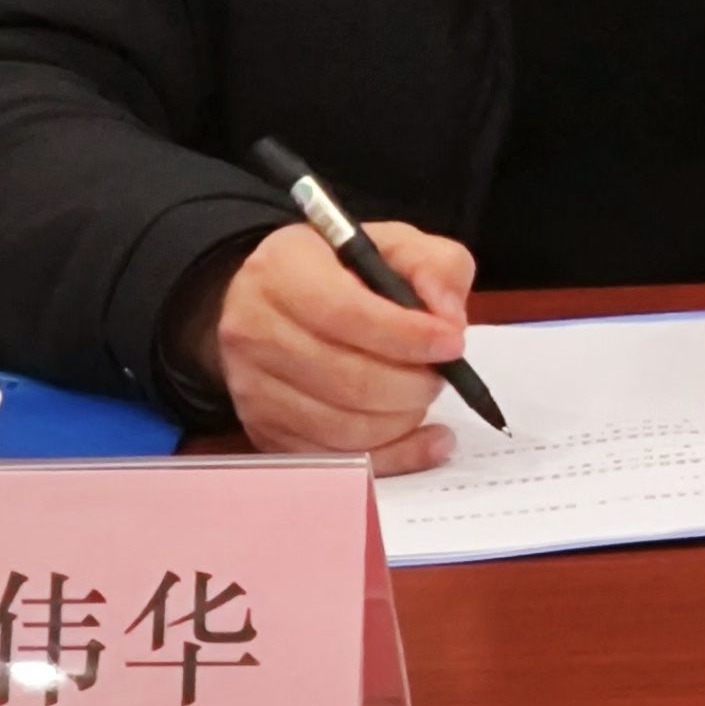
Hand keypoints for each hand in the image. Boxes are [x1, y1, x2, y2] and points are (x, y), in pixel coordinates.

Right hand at [209, 220, 472, 474]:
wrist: (281, 301)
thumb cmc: (346, 271)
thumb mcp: (397, 245)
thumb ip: (435, 266)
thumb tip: (449, 320)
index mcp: (282, 268)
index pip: (345, 313)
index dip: (407, 335)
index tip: (452, 343)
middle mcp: (253, 330)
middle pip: (346, 379)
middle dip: (412, 384)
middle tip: (443, 374)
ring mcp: (252, 387)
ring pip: (343, 426)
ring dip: (403, 419)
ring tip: (424, 395)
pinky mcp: (264, 431)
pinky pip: (336, 459)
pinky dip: (393, 455)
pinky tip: (427, 438)